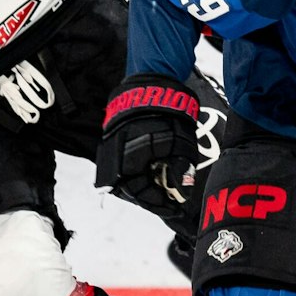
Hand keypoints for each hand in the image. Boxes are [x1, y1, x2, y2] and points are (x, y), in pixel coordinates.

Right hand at [96, 74, 200, 216]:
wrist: (150, 86)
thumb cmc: (167, 115)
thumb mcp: (180, 146)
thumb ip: (180, 172)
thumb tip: (182, 193)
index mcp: (129, 163)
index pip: (142, 195)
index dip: (160, 205)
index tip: (176, 208)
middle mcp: (116, 160)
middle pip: (132, 189)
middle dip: (152, 196)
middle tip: (170, 201)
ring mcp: (113, 151)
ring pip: (128, 178)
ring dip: (145, 184)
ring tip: (164, 188)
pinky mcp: (114, 142)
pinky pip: (125, 165)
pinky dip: (140, 171)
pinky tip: (154, 171)